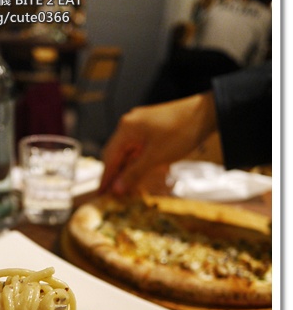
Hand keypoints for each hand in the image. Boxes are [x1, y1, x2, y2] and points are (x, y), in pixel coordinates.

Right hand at [100, 92, 217, 194]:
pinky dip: (137, 164)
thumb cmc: (181, 132)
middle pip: (116, 155)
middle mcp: (130, 125)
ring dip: (127, 171)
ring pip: (128, 154)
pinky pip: (139, 150)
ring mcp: (141, 127)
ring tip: (126, 190)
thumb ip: (133, 173)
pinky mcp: (152, 130)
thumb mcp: (155, 157)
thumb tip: (116, 188)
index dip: (105, 178)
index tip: (100, 194)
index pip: (109, 157)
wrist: (208, 114)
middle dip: (115, 176)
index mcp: (127, 129)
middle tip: (112, 195)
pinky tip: (139, 177)